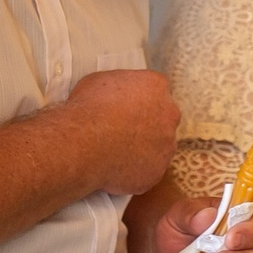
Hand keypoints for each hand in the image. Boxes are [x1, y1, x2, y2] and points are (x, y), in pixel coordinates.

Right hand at [63, 69, 177, 196]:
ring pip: (158, 147)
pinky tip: (114, 168)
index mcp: (156, 86)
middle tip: (123, 130)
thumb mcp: (99, 81)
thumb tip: (116, 94)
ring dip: (143, 148)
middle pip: (163, 118)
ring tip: (115, 152)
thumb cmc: (88, 109)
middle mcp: (169, 114)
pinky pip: (147, 170)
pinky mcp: (157, 171)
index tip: (126, 107)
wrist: (83, 144)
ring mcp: (166, 145)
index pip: (156, 90)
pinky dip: (135, 170)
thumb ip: (118, 85)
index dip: (139, 99)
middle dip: (147, 123)